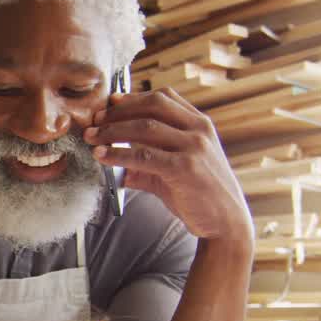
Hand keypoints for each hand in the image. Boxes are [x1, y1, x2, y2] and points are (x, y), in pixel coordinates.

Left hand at [85, 88, 252, 245]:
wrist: (227, 223)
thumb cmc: (202, 196)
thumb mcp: (176, 172)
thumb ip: (149, 166)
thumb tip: (119, 168)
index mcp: (199, 124)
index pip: (164, 97)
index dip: (133, 97)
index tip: (111, 102)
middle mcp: (199, 130)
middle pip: (152, 106)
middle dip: (119, 111)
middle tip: (95, 121)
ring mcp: (195, 147)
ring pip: (145, 128)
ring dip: (112, 130)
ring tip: (93, 138)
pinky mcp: (185, 168)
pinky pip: (144, 155)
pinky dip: (119, 154)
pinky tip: (103, 156)